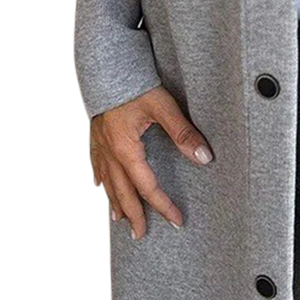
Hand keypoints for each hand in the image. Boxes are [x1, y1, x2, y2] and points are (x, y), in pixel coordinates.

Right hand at [89, 85, 215, 240]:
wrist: (105, 64)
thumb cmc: (134, 83)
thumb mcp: (163, 106)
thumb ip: (184, 133)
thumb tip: (204, 157)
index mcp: (125, 149)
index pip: (147, 187)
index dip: (162, 205)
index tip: (176, 220)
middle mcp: (109, 152)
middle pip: (122, 192)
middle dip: (134, 215)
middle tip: (141, 235)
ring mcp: (99, 144)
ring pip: (106, 181)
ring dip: (115, 202)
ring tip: (120, 220)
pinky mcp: (95, 134)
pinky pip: (96, 163)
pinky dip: (101, 178)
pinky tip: (100, 184)